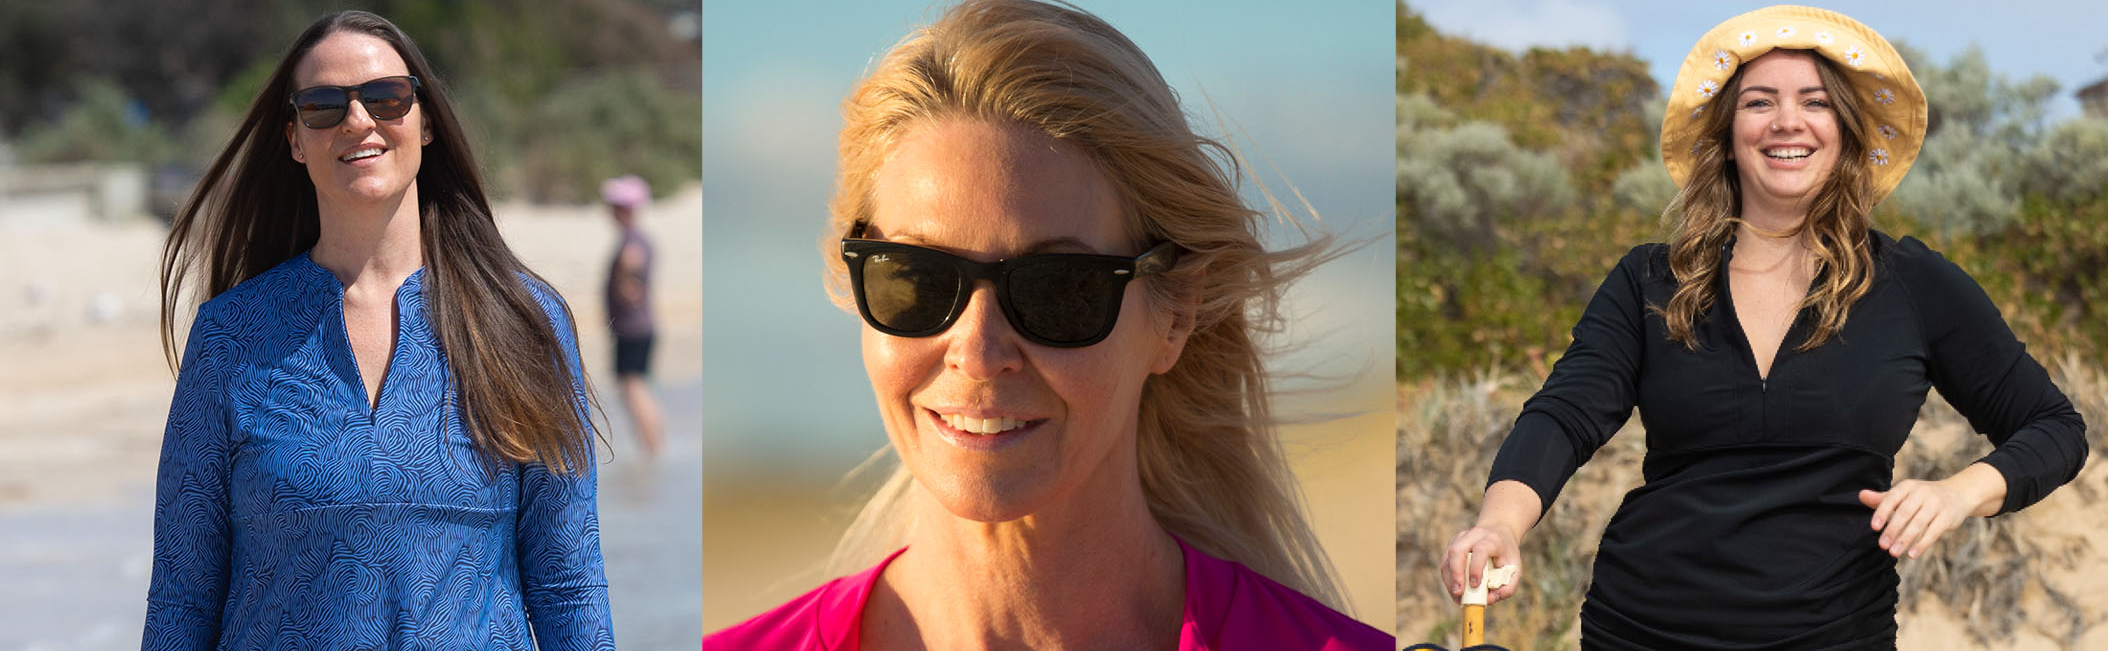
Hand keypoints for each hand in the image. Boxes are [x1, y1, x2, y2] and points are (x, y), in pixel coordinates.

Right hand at [1441, 523, 1521, 603]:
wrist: (1498, 531)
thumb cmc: (1506, 554)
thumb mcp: (1515, 569)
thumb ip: (1507, 587)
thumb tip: (1489, 600)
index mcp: (1492, 539)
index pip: (1480, 550)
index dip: (1475, 568)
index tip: (1475, 585)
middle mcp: (1474, 535)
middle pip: (1457, 550)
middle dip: (1456, 573)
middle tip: (1458, 592)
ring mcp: (1461, 538)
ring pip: (1448, 556)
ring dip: (1449, 578)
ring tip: (1456, 596)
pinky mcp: (1452, 543)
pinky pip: (1445, 561)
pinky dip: (1448, 577)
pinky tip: (1454, 589)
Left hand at [1858, 465, 2004, 559]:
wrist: (1958, 494)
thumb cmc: (1923, 497)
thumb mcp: (1904, 494)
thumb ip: (1882, 498)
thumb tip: (1861, 496)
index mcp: (1908, 486)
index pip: (1892, 498)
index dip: (1882, 512)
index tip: (1874, 527)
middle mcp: (1922, 493)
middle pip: (1904, 513)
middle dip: (1892, 530)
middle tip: (1882, 545)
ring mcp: (1936, 504)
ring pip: (1918, 524)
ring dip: (1905, 539)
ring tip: (1893, 552)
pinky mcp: (1947, 517)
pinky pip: (1933, 532)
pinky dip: (1922, 544)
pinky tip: (1911, 554)